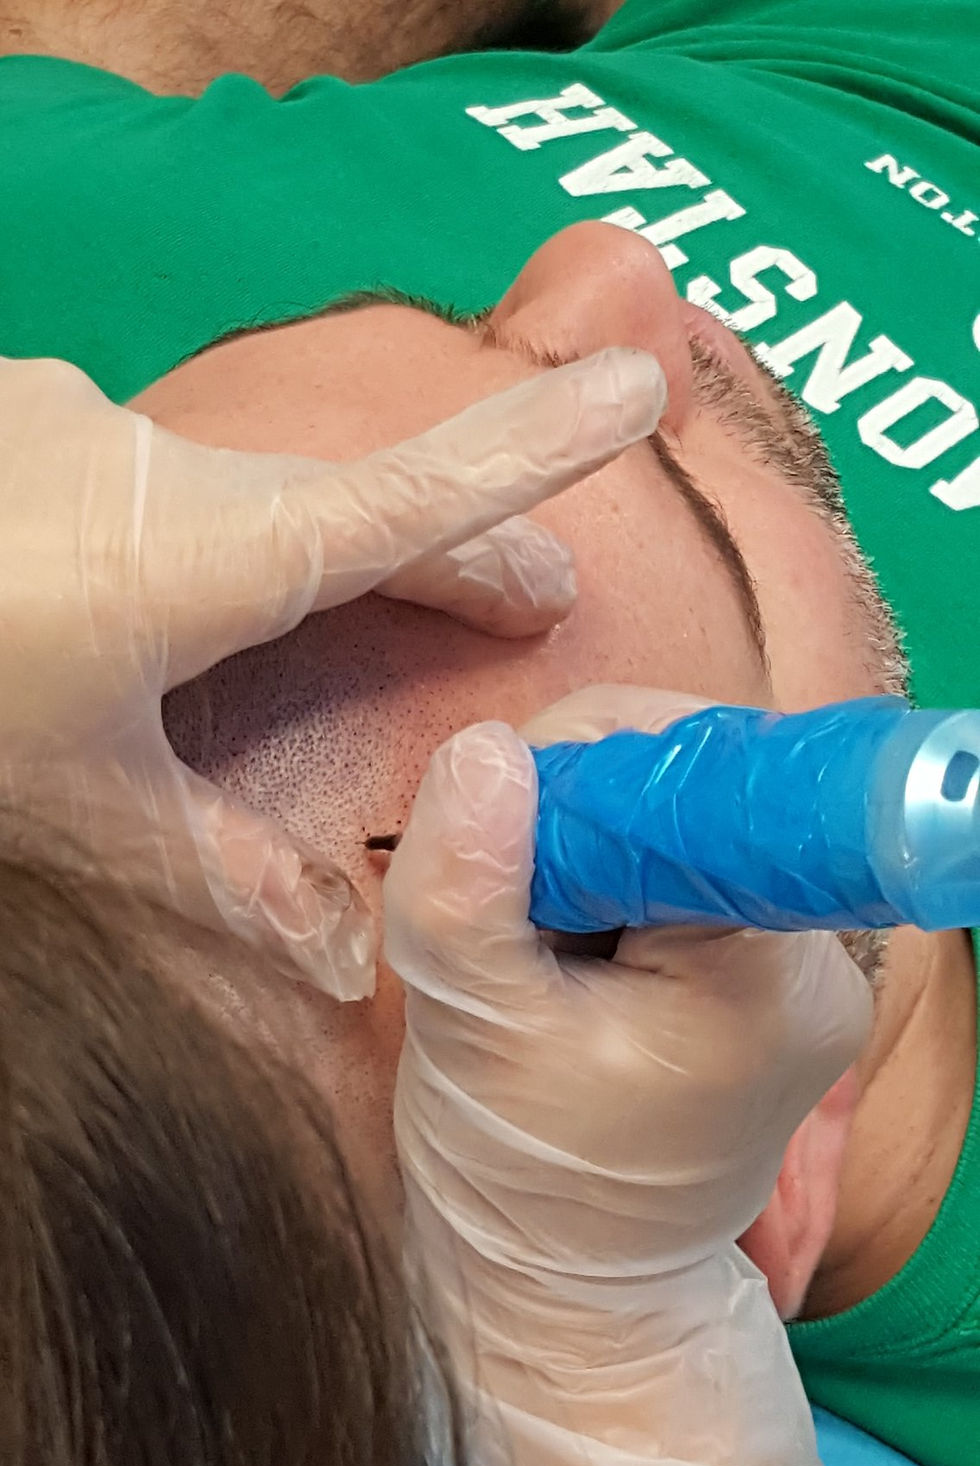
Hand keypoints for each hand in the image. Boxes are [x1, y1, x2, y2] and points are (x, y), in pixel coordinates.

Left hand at [0, 350, 663, 995]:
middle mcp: (150, 468)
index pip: (400, 501)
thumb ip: (223, 876)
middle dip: (451, 550)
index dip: (529, 456)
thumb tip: (345, 965)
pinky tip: (168, 601)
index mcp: (193, 560)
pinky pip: (156, 479)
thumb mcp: (77, 818)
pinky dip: (209, 537)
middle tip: (533, 601)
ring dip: (314, 554)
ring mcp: (74, 428)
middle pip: (341, 505)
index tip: (639, 391)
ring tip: (378, 607)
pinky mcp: (21, 424)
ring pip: (244, 494)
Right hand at [384, 686, 871, 1465]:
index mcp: (763, 965)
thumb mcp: (474, 1032)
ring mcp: (801, 965)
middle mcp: (814, 955)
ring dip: (581, 850)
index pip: (691, 776)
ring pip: (676, 820)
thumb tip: (483, 747)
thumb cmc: (526, 1181)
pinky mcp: (769, 974)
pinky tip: (566, 955)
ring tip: (533, 944)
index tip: (505, 834)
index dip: (580, 768)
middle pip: (688, 785)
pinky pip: (682, 870)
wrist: (578, 1288)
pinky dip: (608, 885)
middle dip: (570, 813)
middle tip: (505, 906)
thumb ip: (468, 889)